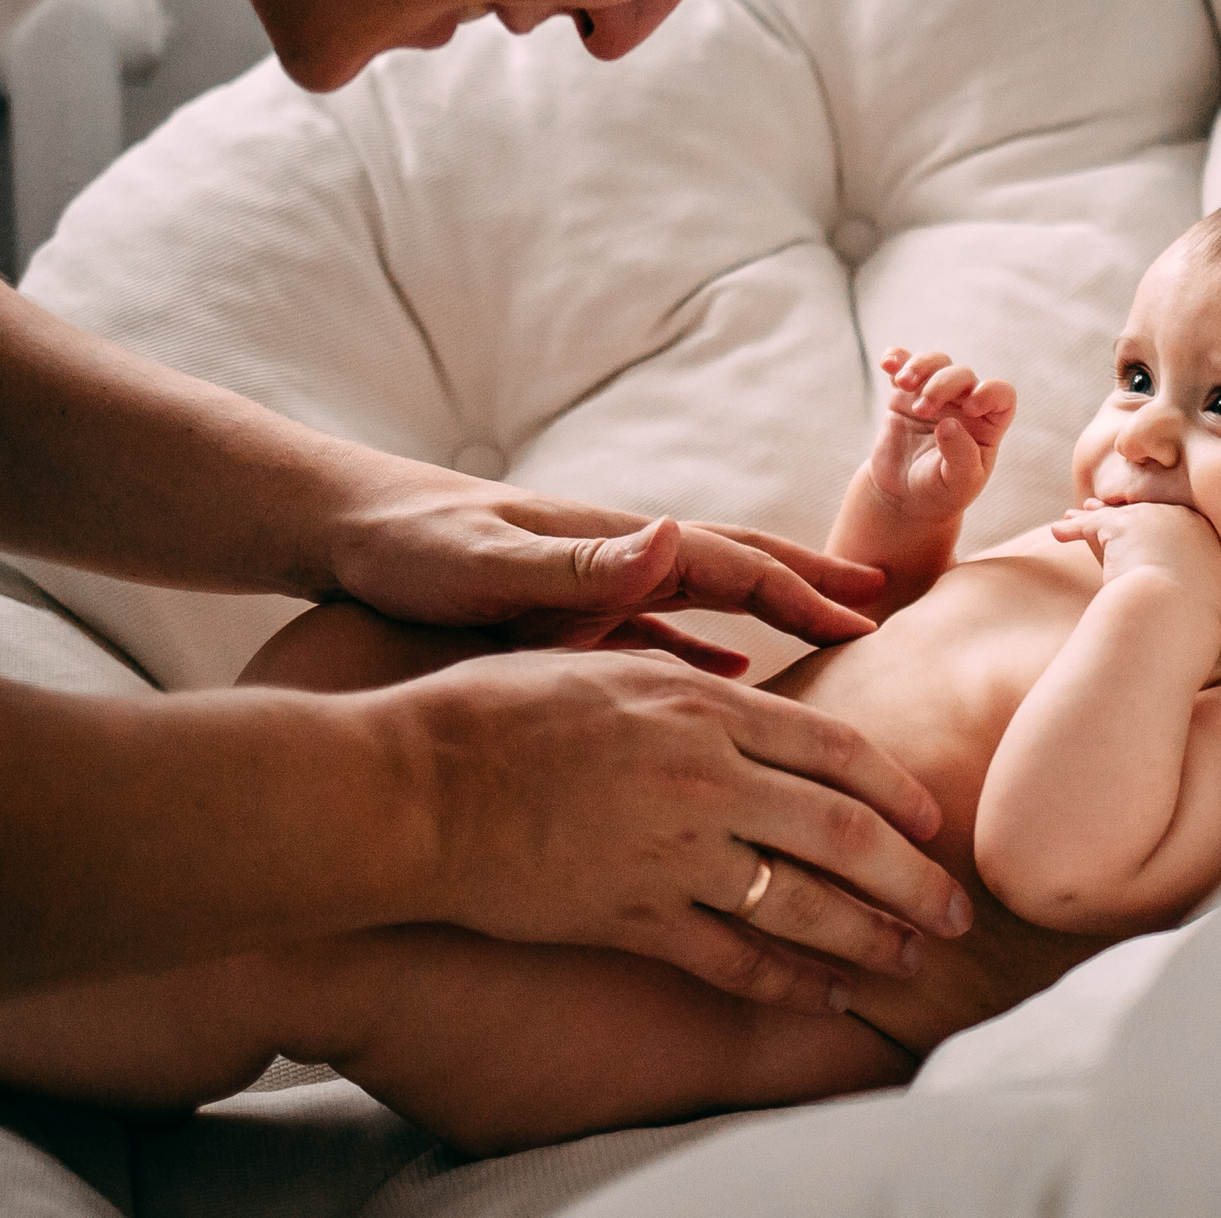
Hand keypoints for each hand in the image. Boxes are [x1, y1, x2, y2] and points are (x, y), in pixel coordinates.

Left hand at [326, 465, 888, 671]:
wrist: (336, 533)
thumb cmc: (403, 552)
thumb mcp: (484, 565)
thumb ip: (576, 563)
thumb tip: (666, 534)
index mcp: (611, 543)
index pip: (730, 563)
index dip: (802, 591)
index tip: (869, 619)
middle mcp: (615, 556)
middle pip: (737, 570)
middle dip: (812, 589)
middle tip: (885, 614)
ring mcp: (594, 583)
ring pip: (708, 603)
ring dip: (774, 620)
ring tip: (836, 644)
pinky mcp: (565, 614)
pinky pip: (660, 639)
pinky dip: (707, 659)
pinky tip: (731, 686)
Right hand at [386, 649, 974, 1012]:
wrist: (409, 786)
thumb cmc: (489, 711)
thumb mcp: (599, 659)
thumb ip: (678, 670)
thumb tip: (738, 674)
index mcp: (702, 705)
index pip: (834, 749)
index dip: (895, 790)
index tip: (932, 822)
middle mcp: (704, 778)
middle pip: (843, 831)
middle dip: (911, 878)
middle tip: (957, 911)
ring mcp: (671, 852)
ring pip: (801, 902)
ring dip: (867, 936)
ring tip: (910, 960)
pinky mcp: (631, 916)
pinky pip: (731, 958)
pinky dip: (787, 981)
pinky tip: (824, 996)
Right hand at [864, 350, 1016, 520]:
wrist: (904, 496)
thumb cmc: (940, 491)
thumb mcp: (958, 484)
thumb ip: (961, 457)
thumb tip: (949, 424)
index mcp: (987, 425)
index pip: (1001, 394)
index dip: (991, 392)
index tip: (970, 407)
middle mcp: (964, 404)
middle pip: (962, 375)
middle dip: (942, 385)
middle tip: (922, 409)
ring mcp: (935, 395)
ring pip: (936, 362)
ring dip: (920, 366)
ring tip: (903, 383)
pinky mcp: (905, 394)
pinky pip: (903, 365)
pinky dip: (896, 359)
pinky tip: (887, 364)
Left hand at [1051, 499, 1220, 619]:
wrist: (1175, 612)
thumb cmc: (1189, 618)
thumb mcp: (1199, 597)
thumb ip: (1186, 585)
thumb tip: (1178, 598)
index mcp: (1205, 539)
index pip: (1170, 526)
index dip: (1147, 527)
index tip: (1133, 530)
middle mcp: (1182, 521)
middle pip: (1143, 515)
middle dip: (1117, 514)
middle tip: (1096, 508)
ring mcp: (1153, 519)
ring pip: (1115, 516)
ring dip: (1091, 518)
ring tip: (1071, 517)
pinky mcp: (1124, 524)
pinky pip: (1091, 524)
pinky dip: (1071, 529)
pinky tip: (1057, 532)